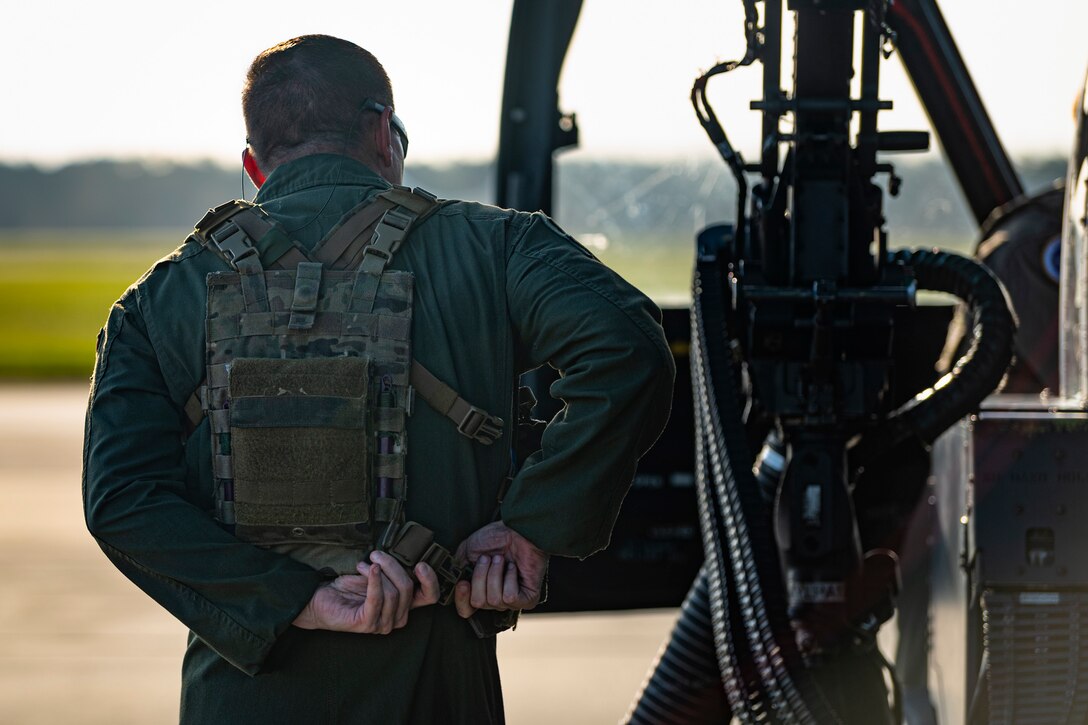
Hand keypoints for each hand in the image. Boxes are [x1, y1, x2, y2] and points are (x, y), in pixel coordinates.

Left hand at [292, 551, 439, 633]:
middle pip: (408, 588)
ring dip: (379, 571)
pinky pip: (377, 598)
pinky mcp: (367, 624)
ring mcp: (382, 624)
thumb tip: (407, 552)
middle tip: (376, 554)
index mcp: (404, 605)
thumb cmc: (348, 586)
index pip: (430, 597)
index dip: (430, 580)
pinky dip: (374, 580)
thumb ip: (394, 570)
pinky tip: (368, 568)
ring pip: (394, 592)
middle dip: (393, 565)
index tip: (420, 563)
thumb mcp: (377, 573)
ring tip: (364, 563)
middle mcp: (397, 618)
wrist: (320, 599)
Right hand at [453, 521, 548, 618]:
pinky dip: (509, 579)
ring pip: (493, 600)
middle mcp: (495, 598)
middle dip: (480, 577)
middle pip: (477, 603)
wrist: (517, 530)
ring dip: (495, 574)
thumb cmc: (496, 538)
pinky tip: (513, 568)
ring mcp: (511, 601)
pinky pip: (509, 597)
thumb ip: (457, 567)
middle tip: (488, 558)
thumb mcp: (468, 550)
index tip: (463, 583)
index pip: (466, 610)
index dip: (462, 599)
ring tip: (501, 560)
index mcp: (480, 589)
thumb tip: (452, 582)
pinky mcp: (527, 599)